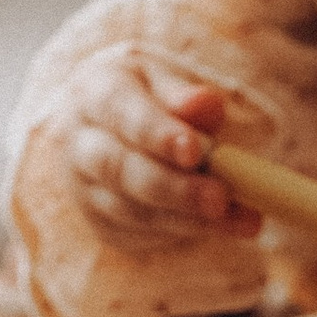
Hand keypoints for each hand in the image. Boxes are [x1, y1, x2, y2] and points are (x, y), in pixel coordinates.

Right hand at [55, 58, 264, 248]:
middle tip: (220, 199)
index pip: (123, 114)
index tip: (195, 152)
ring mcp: (83, 188)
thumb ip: (183, 95)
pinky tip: (214, 226)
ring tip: (238, 219)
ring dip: (186, 218)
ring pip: (131, 210)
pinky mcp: (99, 223)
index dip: (158, 135)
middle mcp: (79, 142)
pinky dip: (178, 232)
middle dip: (175, 188)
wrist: (99, 127)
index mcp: (94, 94)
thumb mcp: (160, 81)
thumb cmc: (142, 98)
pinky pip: (138, 235)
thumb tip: (207, 103)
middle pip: (121, 170)